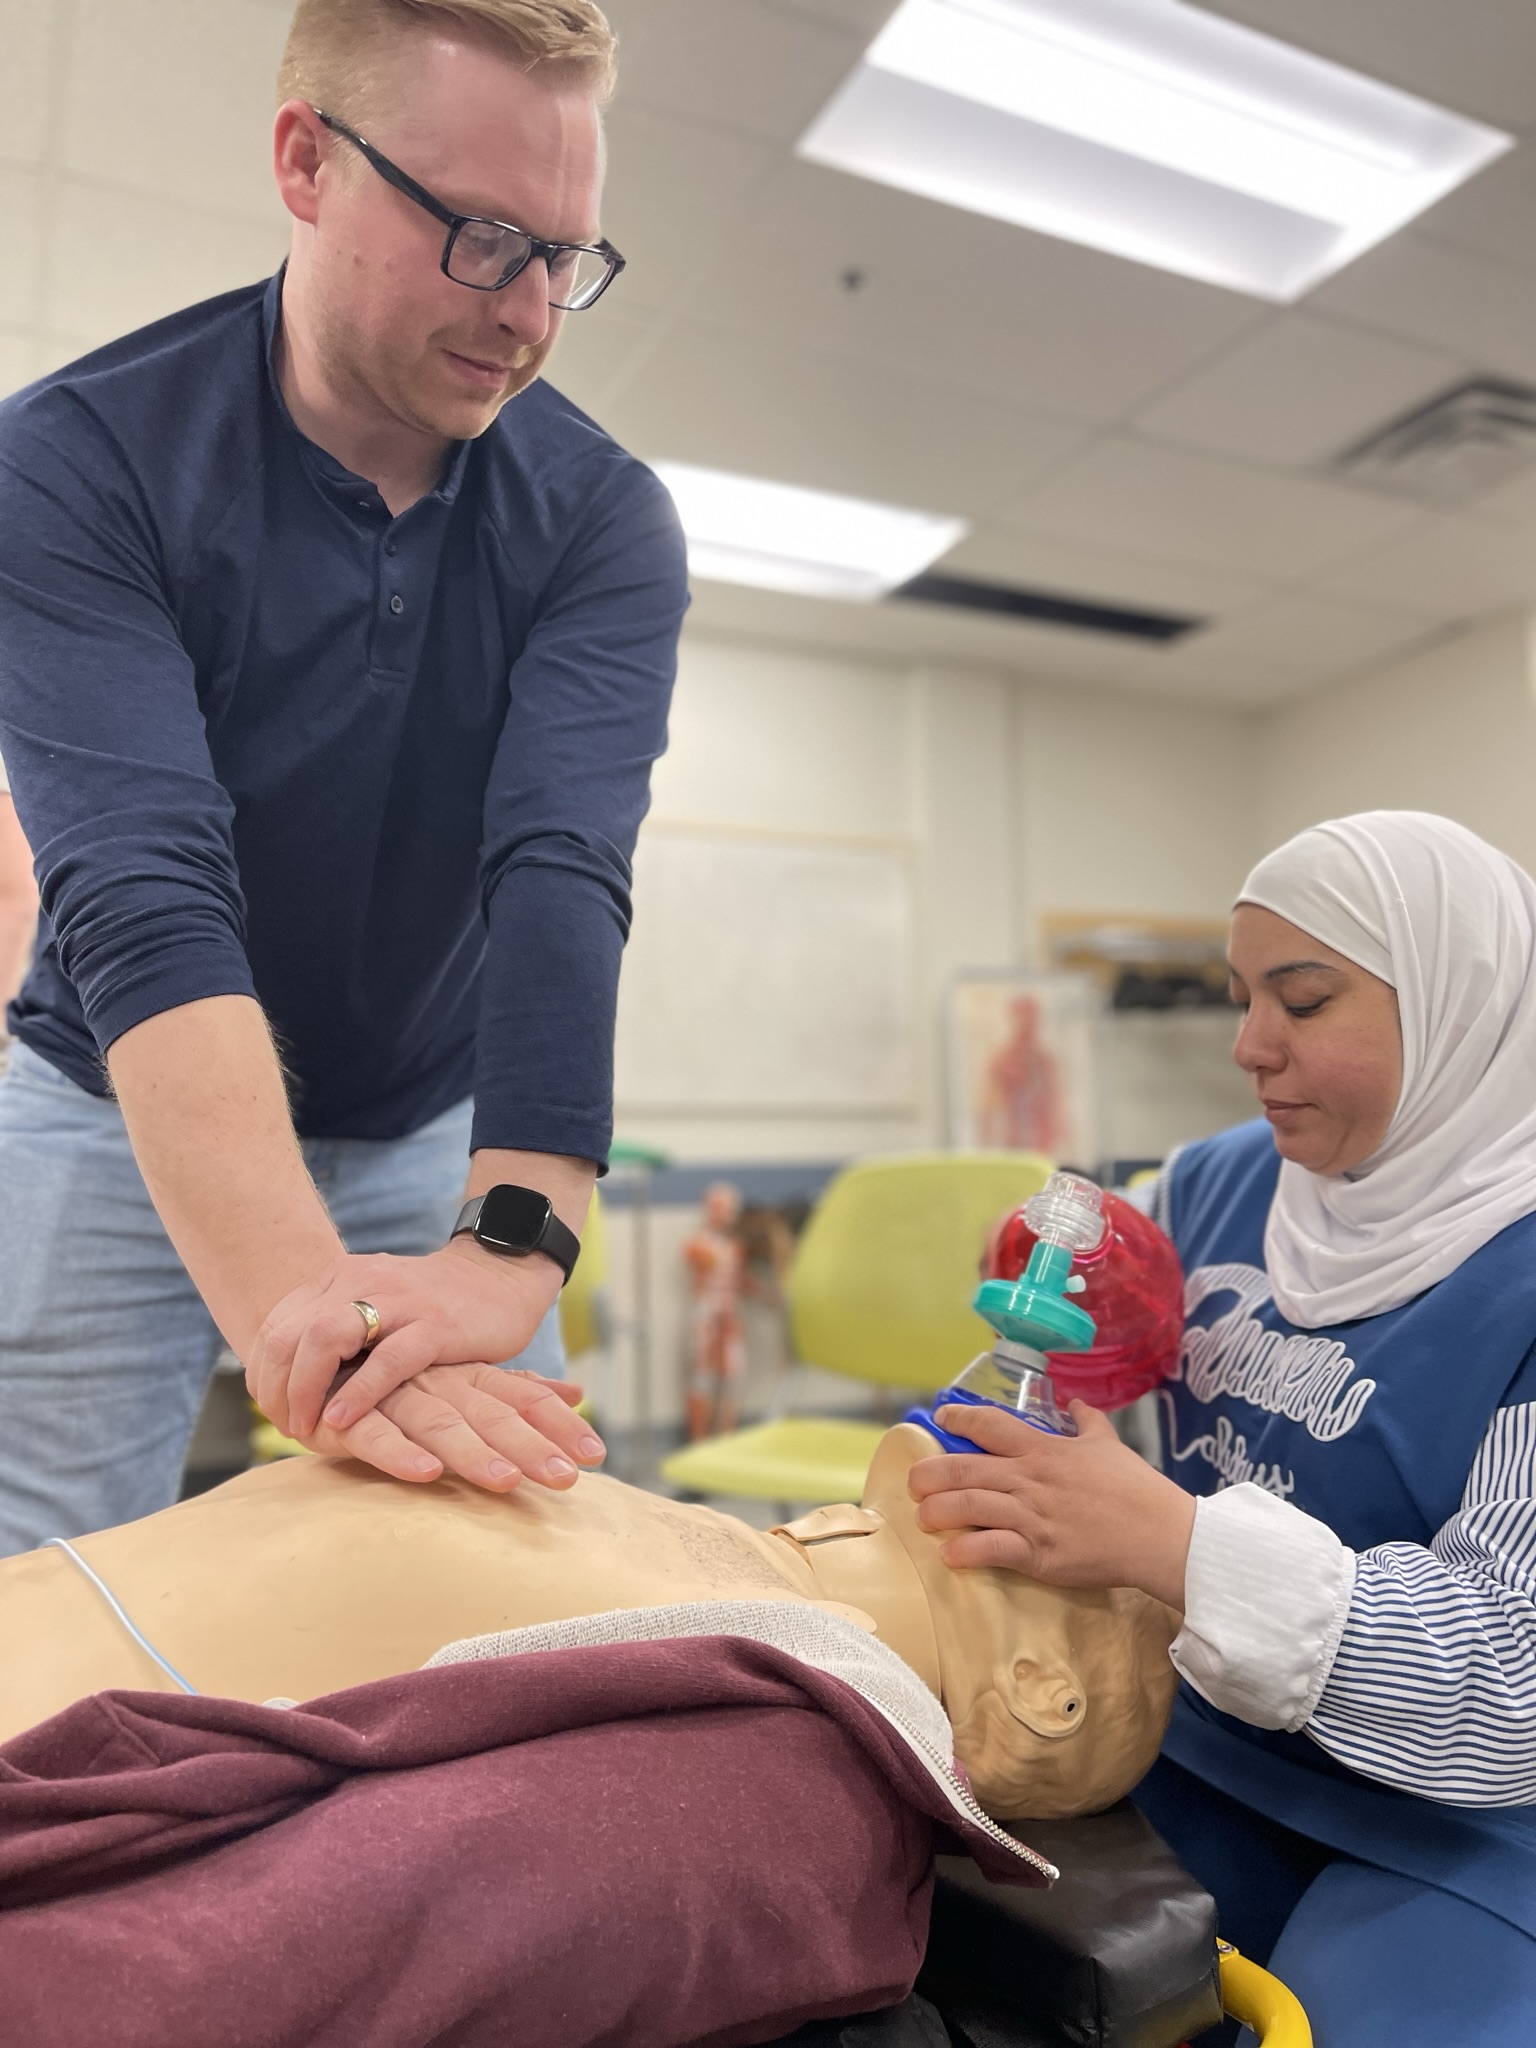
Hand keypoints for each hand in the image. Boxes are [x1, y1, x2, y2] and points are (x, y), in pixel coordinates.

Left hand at [248, 1240, 561, 1441]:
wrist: (500, 1275)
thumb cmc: (433, 1305)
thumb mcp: (374, 1306)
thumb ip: (337, 1330)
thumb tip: (287, 1376)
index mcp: (340, 1277)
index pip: (276, 1326)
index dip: (262, 1374)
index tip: (270, 1410)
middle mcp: (361, 1281)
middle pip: (289, 1334)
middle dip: (275, 1387)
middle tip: (283, 1426)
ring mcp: (399, 1302)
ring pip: (325, 1340)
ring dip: (305, 1390)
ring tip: (304, 1427)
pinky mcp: (436, 1325)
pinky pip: (386, 1361)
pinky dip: (358, 1394)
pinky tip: (342, 1420)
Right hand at [298, 1363, 605, 1490]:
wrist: (322, 1331)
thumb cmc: (406, 1367)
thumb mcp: (467, 1375)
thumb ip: (519, 1387)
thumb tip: (579, 1392)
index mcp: (469, 1376)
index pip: (525, 1398)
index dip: (560, 1424)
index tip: (599, 1454)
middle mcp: (439, 1382)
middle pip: (493, 1415)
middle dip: (531, 1448)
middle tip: (567, 1479)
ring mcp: (396, 1394)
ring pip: (441, 1424)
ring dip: (474, 1454)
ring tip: (507, 1483)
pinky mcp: (349, 1415)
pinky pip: (377, 1433)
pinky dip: (401, 1453)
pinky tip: (427, 1473)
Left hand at [908, 1401, 1194, 1609]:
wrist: (1159, 1533)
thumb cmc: (1135, 1488)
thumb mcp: (1109, 1444)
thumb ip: (1088, 1421)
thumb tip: (1076, 1402)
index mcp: (1044, 1450)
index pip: (990, 1424)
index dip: (960, 1416)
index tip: (940, 1417)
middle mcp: (1030, 1479)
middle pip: (964, 1468)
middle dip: (930, 1474)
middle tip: (914, 1481)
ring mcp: (1032, 1517)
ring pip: (968, 1508)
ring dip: (938, 1513)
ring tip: (922, 1518)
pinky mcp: (1039, 1553)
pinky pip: (991, 1550)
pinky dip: (965, 1552)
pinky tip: (950, 1556)